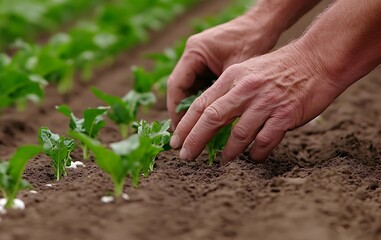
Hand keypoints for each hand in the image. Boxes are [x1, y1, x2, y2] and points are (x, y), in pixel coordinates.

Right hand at [167, 14, 281, 128]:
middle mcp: (192, 54)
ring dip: (191, 110)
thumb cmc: (252, 40)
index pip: (177, 86)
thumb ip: (224, 94)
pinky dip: (202, 102)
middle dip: (182, 114)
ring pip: (188, 89)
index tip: (181, 132)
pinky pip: (199, 85)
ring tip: (194, 133)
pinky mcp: (206, 63)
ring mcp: (198, 58)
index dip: (177, 111)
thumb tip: (215, 122)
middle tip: (183, 139)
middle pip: (179, 89)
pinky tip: (207, 120)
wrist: (262, 23)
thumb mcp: (238, 70)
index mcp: (194, 52)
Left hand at [169, 41, 346, 163]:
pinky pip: (265, 141)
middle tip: (186, 157)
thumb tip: (209, 117)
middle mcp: (246, 89)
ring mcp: (266, 102)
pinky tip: (254, 157)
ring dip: (228, 152)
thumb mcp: (247, 71)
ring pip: (238, 134)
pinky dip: (257, 153)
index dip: (185, 125)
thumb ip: (229, 91)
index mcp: (233, 77)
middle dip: (195, 141)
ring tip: (222, 162)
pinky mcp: (285, 115)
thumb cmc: (280, 69)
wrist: (317, 60)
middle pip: (212, 118)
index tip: (176, 141)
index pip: (201, 104)